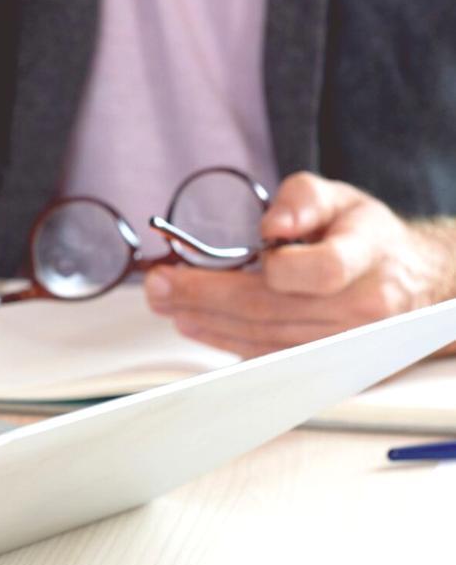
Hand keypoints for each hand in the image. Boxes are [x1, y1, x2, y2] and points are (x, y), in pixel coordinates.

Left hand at [144, 172, 455, 357]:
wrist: (406, 283)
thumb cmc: (366, 238)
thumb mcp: (341, 198)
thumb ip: (303, 199)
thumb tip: (272, 224)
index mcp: (367, 260)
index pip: (322, 270)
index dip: (279, 267)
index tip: (244, 252)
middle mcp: (360, 310)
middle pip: (274, 310)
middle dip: (205, 297)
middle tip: (159, 284)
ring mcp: (342, 345)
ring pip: (264, 338)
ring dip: (205, 321)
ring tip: (165, 302)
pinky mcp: (324, 366)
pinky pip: (266, 356)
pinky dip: (224, 340)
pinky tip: (193, 324)